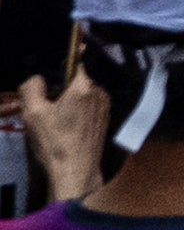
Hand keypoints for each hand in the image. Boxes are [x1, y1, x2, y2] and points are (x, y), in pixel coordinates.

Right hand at [14, 67, 112, 205]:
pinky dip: (79, 111)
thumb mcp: (33, 113)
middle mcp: (99, 91)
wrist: (76, 170)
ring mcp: (105, 106)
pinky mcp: (105, 119)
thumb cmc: (54, 141)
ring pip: (84, 94)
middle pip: (78, 80)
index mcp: (84, 86)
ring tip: (56, 120)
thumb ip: (32, 88)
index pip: (76, 61)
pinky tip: (67, 127)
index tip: (56, 63)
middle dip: (62, 88)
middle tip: (46, 104)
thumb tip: (37, 77)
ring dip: (71, 100)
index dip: (65, 59)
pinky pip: (90, 106)